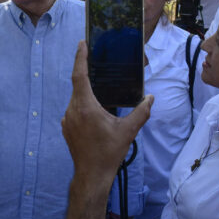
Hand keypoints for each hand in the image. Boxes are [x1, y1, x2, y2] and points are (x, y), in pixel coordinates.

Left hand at [61, 42, 152, 191]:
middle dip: (87, 73)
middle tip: (96, 61)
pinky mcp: (67, 127)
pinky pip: (75, 109)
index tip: (82, 44)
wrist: (92, 175)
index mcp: (86, 107)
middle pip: (78, 85)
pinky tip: (96, 108)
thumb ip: (141, 112)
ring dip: (87, 92)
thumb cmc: (109, 153)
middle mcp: (73, 110)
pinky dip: (84, 104)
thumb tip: (151, 98)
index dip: (80, 58)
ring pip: (76, 98)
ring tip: (100, 87)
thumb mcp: (129, 131)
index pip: (79, 76)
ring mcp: (68, 119)